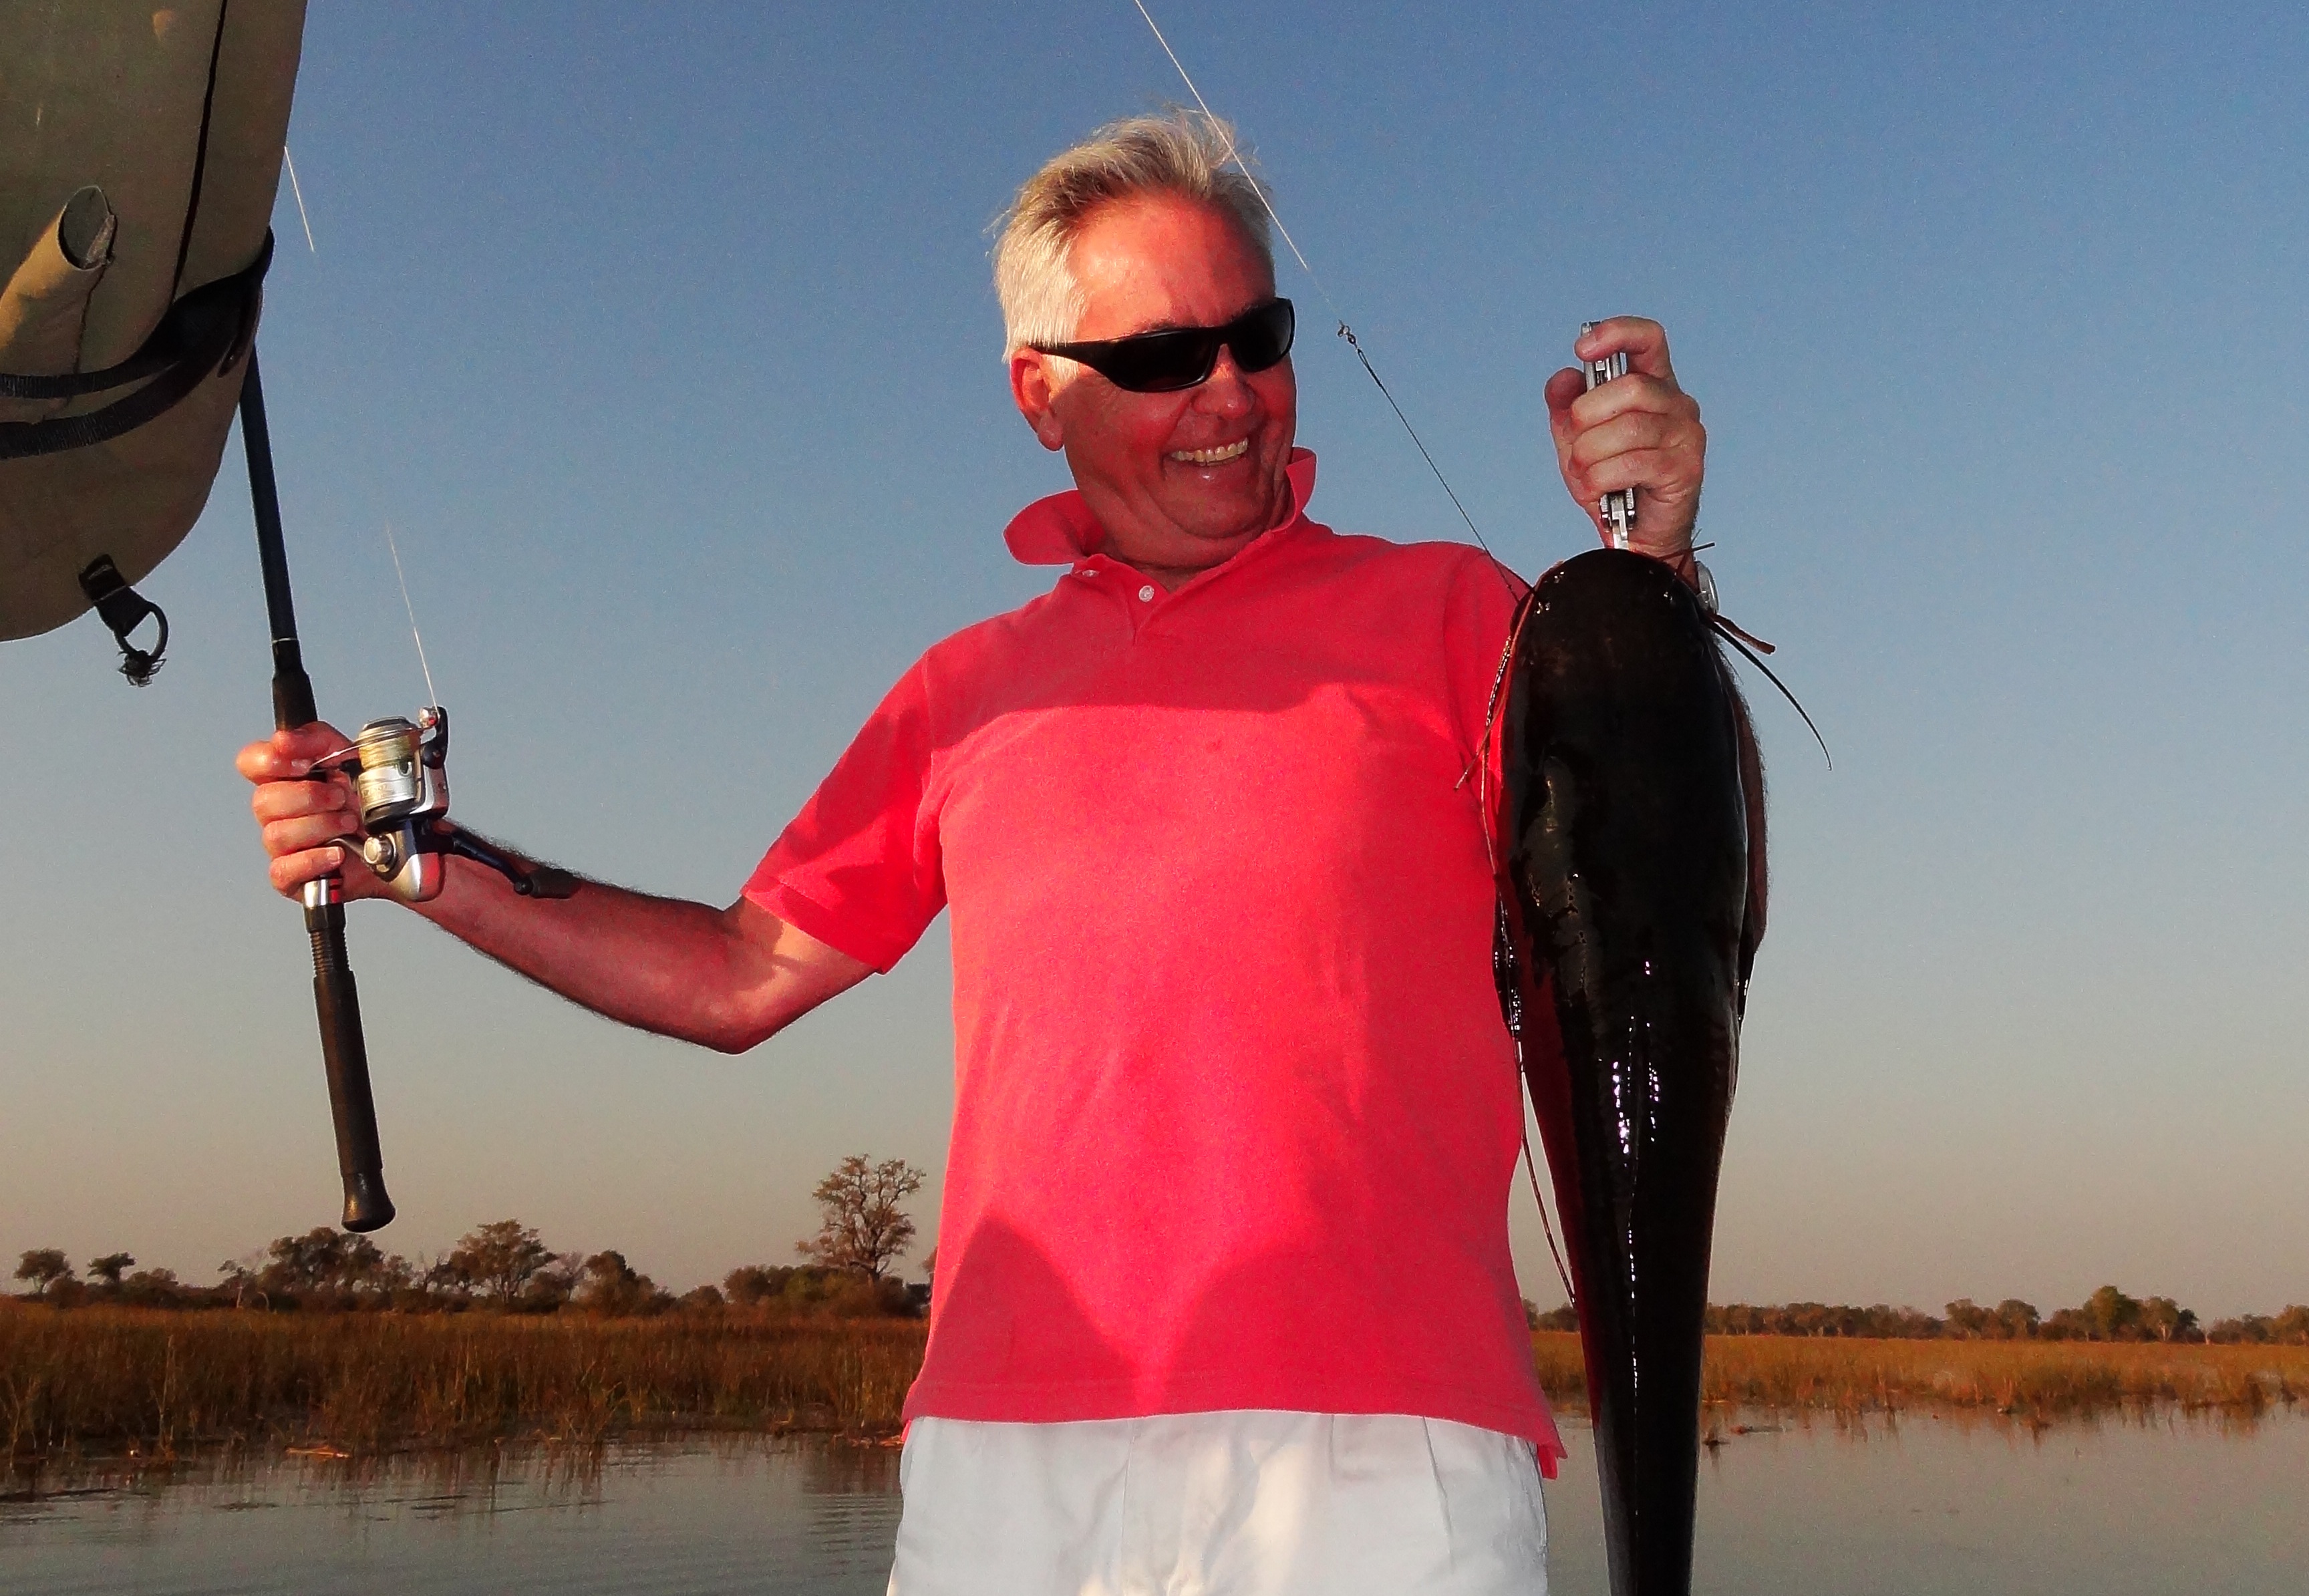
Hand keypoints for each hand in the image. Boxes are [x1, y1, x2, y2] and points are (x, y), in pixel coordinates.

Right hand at [235, 722, 385, 900]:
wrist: (399, 844)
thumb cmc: (371, 804)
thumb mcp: (355, 758)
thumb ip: (319, 739)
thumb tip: (284, 738)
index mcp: (287, 778)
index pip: (250, 762)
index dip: (269, 761)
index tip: (304, 764)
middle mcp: (279, 811)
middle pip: (263, 800)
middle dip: (309, 797)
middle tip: (341, 798)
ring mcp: (283, 845)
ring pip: (276, 834)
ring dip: (320, 826)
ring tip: (349, 824)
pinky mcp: (291, 876)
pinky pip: (283, 869)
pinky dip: (313, 859)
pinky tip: (337, 853)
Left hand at [1544, 316, 1705, 567]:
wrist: (1634, 536)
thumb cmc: (1612, 481)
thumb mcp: (1577, 440)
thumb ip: (1566, 406)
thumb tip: (1563, 378)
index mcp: (1654, 385)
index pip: (1648, 339)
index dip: (1616, 334)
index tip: (1582, 348)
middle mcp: (1677, 403)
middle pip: (1629, 387)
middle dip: (1587, 417)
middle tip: (1576, 446)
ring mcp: (1686, 435)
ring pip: (1626, 429)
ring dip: (1589, 456)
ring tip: (1584, 475)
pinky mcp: (1685, 469)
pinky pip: (1631, 464)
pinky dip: (1600, 480)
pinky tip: (1597, 491)